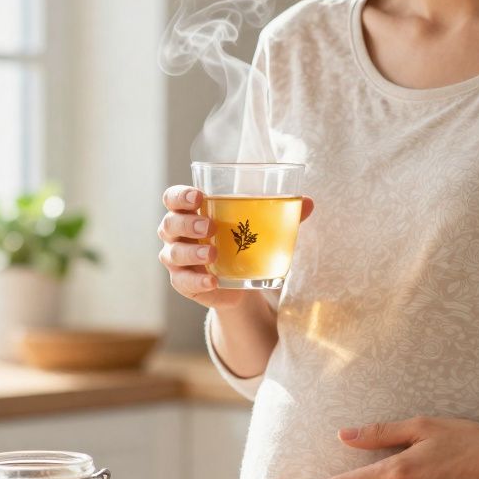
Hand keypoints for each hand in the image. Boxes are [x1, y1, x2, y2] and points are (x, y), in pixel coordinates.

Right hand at [156, 184, 312, 309]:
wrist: (240, 281)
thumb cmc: (241, 242)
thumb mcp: (258, 227)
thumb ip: (280, 213)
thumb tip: (309, 202)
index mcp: (190, 211)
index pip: (173, 198)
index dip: (181, 196)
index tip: (199, 197)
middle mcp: (176, 234)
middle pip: (170, 223)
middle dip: (187, 224)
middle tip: (210, 227)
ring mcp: (176, 259)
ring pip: (172, 253)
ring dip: (191, 253)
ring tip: (212, 254)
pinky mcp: (183, 282)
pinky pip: (183, 281)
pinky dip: (198, 281)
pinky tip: (213, 280)